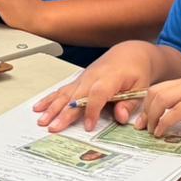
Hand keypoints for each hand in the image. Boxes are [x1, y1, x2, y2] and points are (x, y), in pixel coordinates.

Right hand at [33, 42, 158, 132]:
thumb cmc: (136, 71)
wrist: (129, 53)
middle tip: (53, 127)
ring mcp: (83, 78)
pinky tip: (39, 107)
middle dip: (64, 112)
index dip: (92, 110)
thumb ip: (130, 103)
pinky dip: (50, 99)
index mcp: (110, 78)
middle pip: (76, 95)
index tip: (89, 126)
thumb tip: (121, 116)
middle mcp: (93, 77)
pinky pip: (63, 90)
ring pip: (66, 93)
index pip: (98, 94)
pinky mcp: (79, 80)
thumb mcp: (141, 87)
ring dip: (52, 107)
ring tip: (41, 120)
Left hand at [135, 76, 180, 136]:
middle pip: (156, 91)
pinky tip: (162, 132)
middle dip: (145, 109)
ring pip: (161, 99)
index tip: (144, 117)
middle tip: (141, 126)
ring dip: (152, 116)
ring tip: (151, 130)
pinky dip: (164, 123)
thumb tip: (178, 118)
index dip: (148, 103)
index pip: (161, 88)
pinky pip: (175, 112)